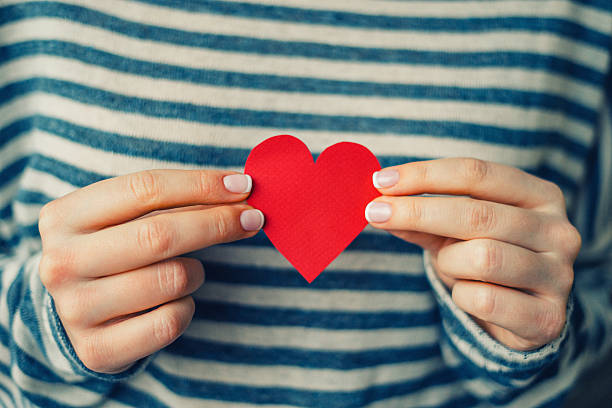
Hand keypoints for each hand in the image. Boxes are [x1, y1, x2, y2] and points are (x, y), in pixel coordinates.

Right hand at [38, 169, 262, 372]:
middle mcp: (61, 262)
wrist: (78, 311)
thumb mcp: (126, 218)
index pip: (145, 189)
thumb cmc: (115, 251)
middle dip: (217, 223)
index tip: (243, 187)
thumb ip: (172, 200)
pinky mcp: (97, 349)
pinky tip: (174, 302)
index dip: (201, 184)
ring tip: (188, 271)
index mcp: (64, 216)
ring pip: (172, 279)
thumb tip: (240, 190)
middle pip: (160, 235)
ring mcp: (75, 310)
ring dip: (197, 272)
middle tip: (252, 218)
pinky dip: (186, 307)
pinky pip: (171, 321)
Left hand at [366, 158, 580, 350]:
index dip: (424, 175)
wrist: (520, 317)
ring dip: (449, 262)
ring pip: (482, 257)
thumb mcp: (454, 232)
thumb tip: (379, 203)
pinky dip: (462, 297)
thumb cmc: (484, 262)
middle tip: (375, 213)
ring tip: (450, 266)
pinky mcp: (548, 317)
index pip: (476, 173)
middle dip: (417, 211)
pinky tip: (468, 296)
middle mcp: (558, 230)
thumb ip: (422, 217)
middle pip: (477, 213)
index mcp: (540, 195)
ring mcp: (559, 275)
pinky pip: (485, 301)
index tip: (381, 180)